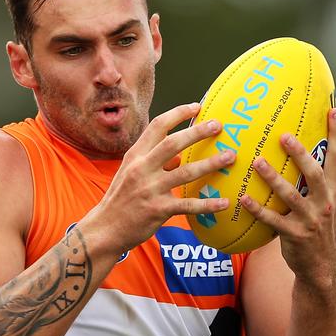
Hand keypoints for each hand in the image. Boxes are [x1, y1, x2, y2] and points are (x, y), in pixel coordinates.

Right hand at [87, 102, 235, 254]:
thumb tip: (178, 157)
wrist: (105, 228)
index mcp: (135, 156)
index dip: (178, 113)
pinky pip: (188, 205)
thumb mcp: (130, 173)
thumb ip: (152, 162)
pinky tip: (224, 202)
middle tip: (218, 126)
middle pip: (173, 143)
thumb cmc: (120, 200)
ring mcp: (149, 189)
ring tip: (230, 157)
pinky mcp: (158, 209)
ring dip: (211, 163)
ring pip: (186, 172)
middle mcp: (141, 168)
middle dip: (198, 132)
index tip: (197, 106)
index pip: (157, 126)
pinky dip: (207, 204)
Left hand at [240, 108, 335, 290]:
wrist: (321, 265)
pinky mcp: (294, 235)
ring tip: (256, 162)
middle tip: (282, 135)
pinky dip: (257, 209)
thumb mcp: (321, 202)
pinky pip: (272, 220)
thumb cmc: (314, 226)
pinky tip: (242, 199)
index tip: (333, 111)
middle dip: (299, 153)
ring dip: (272, 178)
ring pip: (291, 195)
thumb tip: (289, 151)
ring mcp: (310, 219)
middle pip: (313, 172)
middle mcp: (325, 202)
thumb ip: (309, 180)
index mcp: (332, 190)